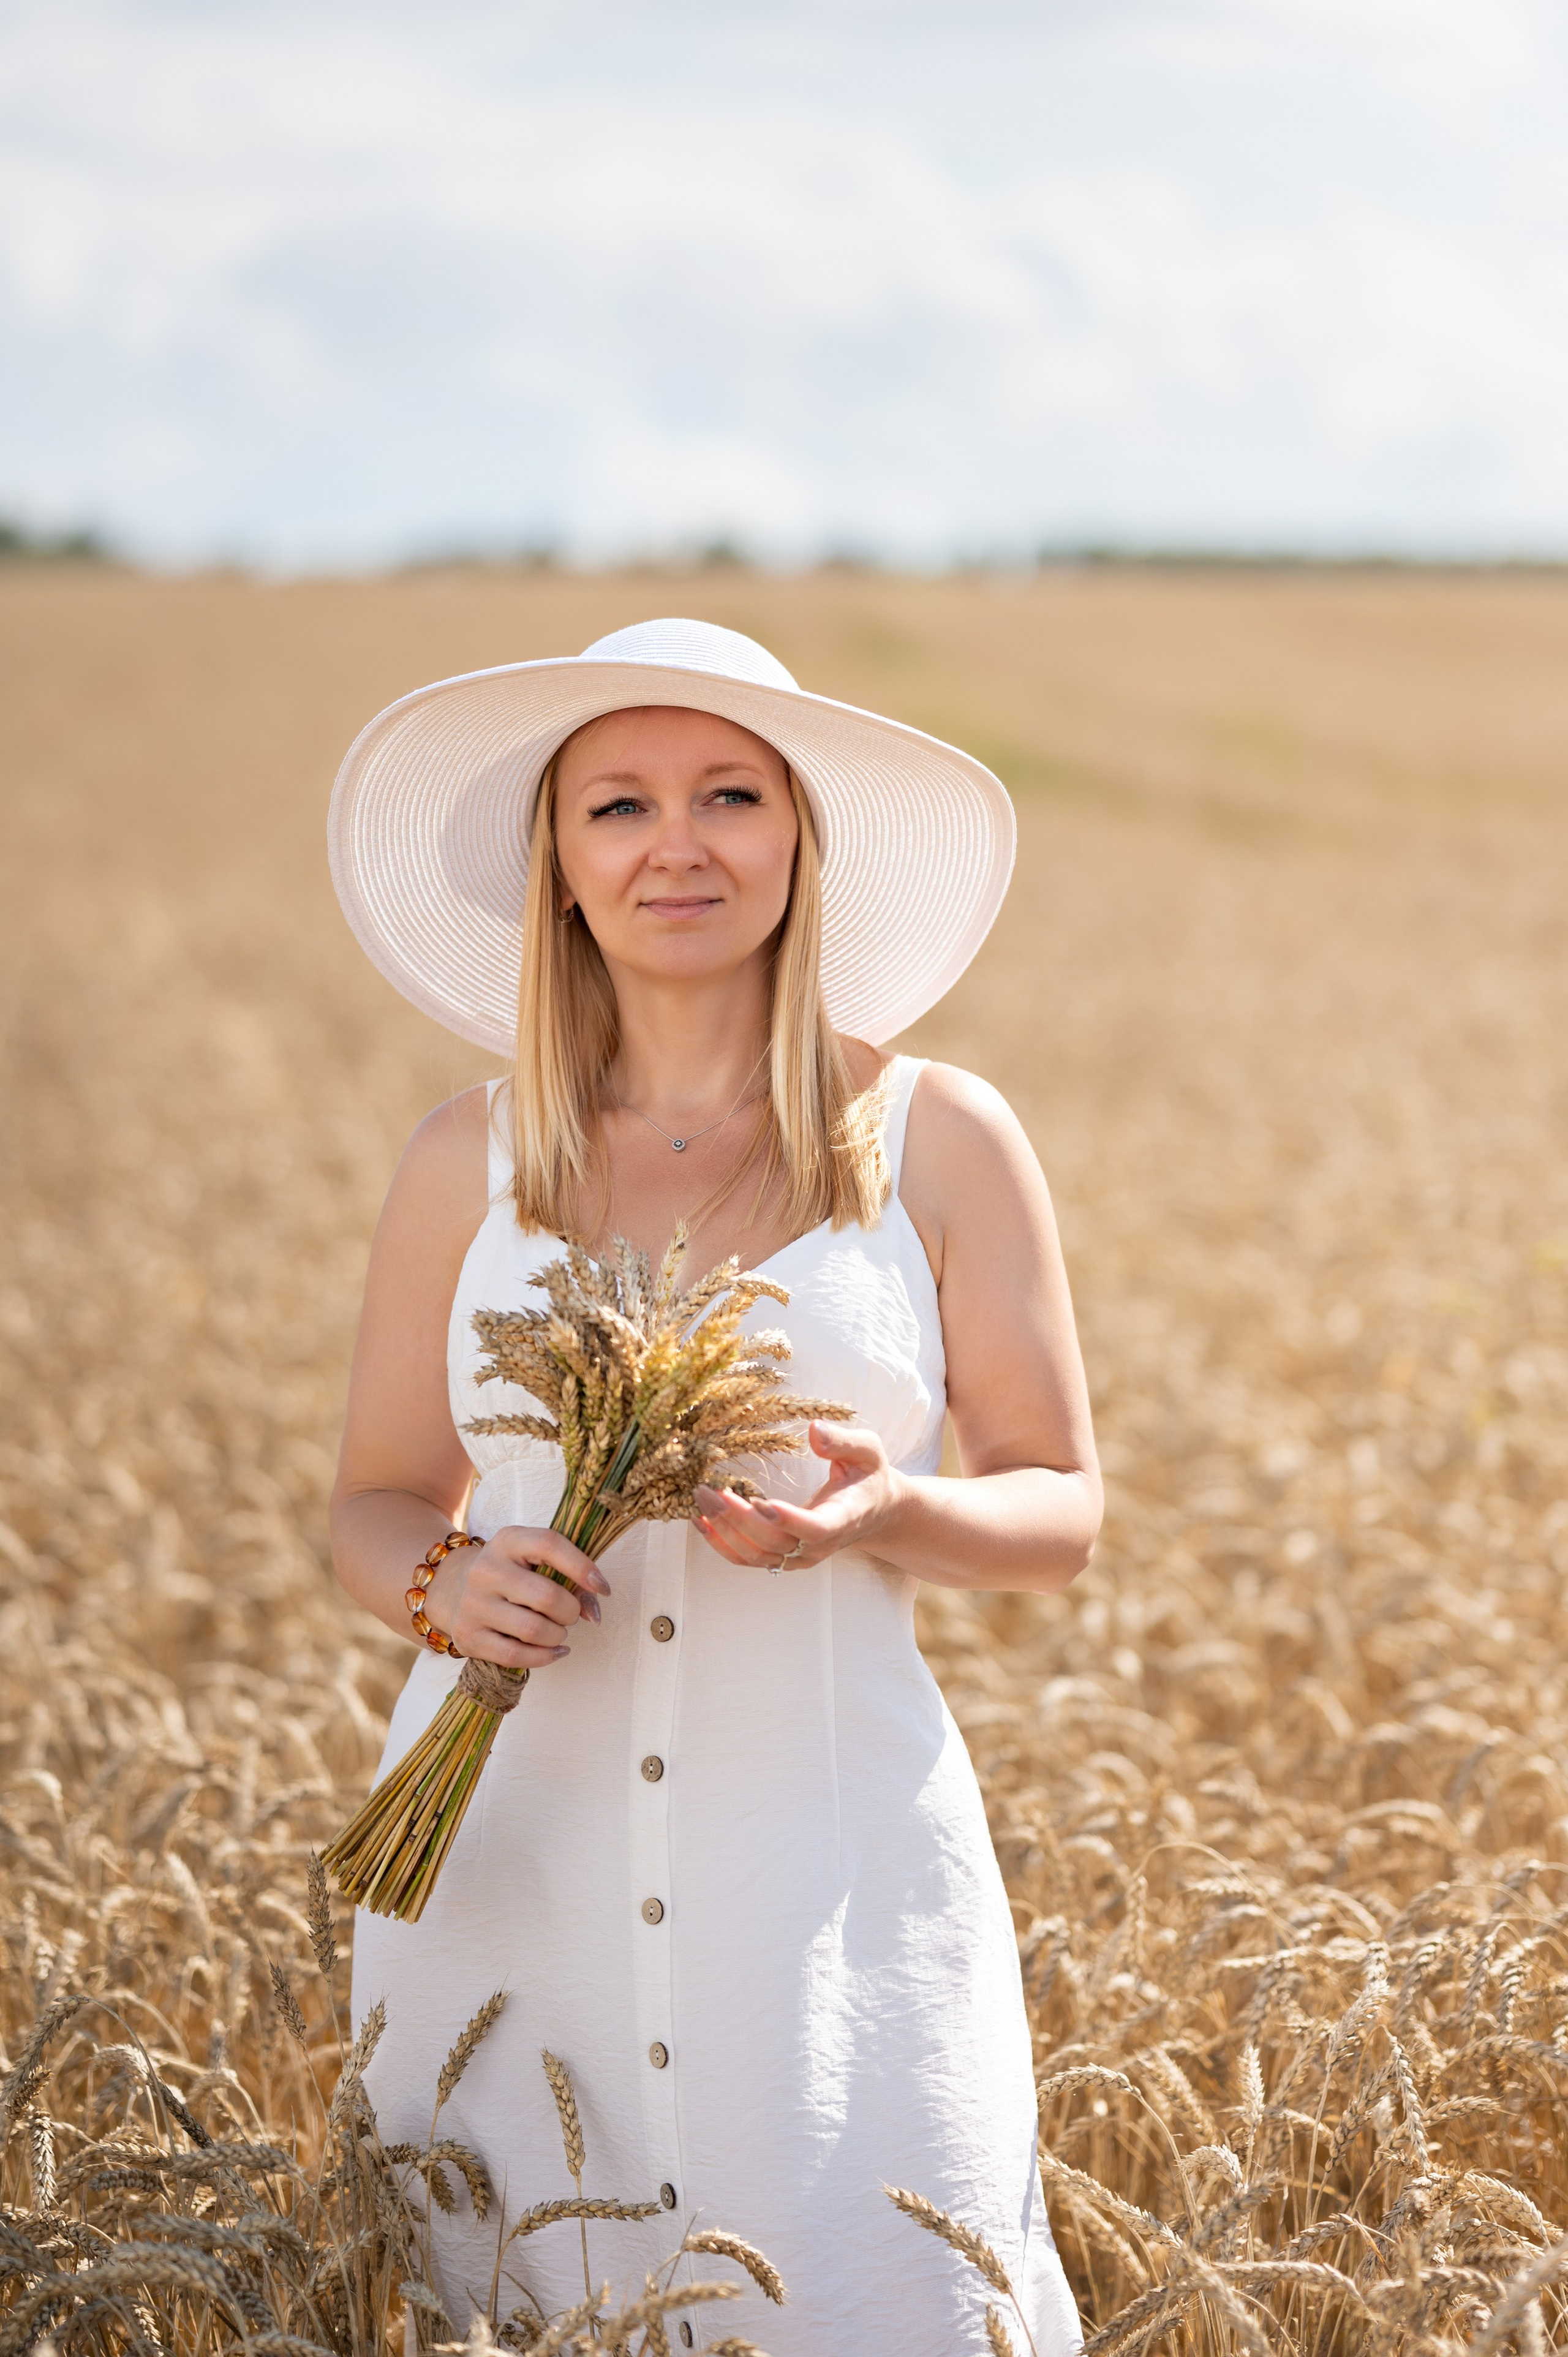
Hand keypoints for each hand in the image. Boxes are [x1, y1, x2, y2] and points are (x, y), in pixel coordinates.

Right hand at [427, 1525, 608, 1667]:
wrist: (454, 1587)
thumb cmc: (513, 1574)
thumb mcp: (537, 1561)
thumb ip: (573, 1581)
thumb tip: (595, 1616)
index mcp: (508, 1540)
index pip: (549, 1544)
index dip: (583, 1567)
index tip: (603, 1587)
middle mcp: (485, 1569)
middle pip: (547, 1596)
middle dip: (571, 1611)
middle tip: (571, 1614)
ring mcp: (472, 1604)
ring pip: (533, 1630)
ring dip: (558, 1635)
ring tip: (558, 1630)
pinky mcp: (467, 1637)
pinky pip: (515, 1657)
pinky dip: (544, 1657)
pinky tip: (554, 1651)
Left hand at [692, 1422, 907, 1571]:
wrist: (873, 1510)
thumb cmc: (867, 1475)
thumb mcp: (867, 1451)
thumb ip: (843, 1442)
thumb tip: (814, 1430)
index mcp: (844, 1517)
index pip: (816, 1528)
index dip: (789, 1520)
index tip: (761, 1502)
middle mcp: (820, 1545)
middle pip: (776, 1543)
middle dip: (739, 1519)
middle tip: (710, 1490)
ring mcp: (800, 1556)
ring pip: (757, 1555)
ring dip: (724, 1531)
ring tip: (701, 1499)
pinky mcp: (783, 1558)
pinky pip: (748, 1558)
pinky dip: (722, 1544)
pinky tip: (701, 1521)